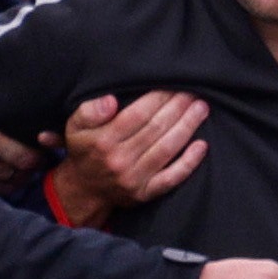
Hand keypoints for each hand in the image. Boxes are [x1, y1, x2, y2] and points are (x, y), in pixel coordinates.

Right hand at [50, 91, 208, 227]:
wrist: (84, 189)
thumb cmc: (85, 150)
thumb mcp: (75, 126)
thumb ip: (89, 111)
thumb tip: (111, 101)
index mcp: (103, 141)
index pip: (137, 115)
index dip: (157, 98)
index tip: (171, 84)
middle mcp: (119, 160)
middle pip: (156, 129)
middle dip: (177, 108)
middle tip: (193, 92)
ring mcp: (134, 179)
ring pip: (167, 149)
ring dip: (188, 127)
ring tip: (201, 108)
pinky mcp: (145, 193)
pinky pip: (172, 178)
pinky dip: (189, 162)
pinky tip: (202, 146)